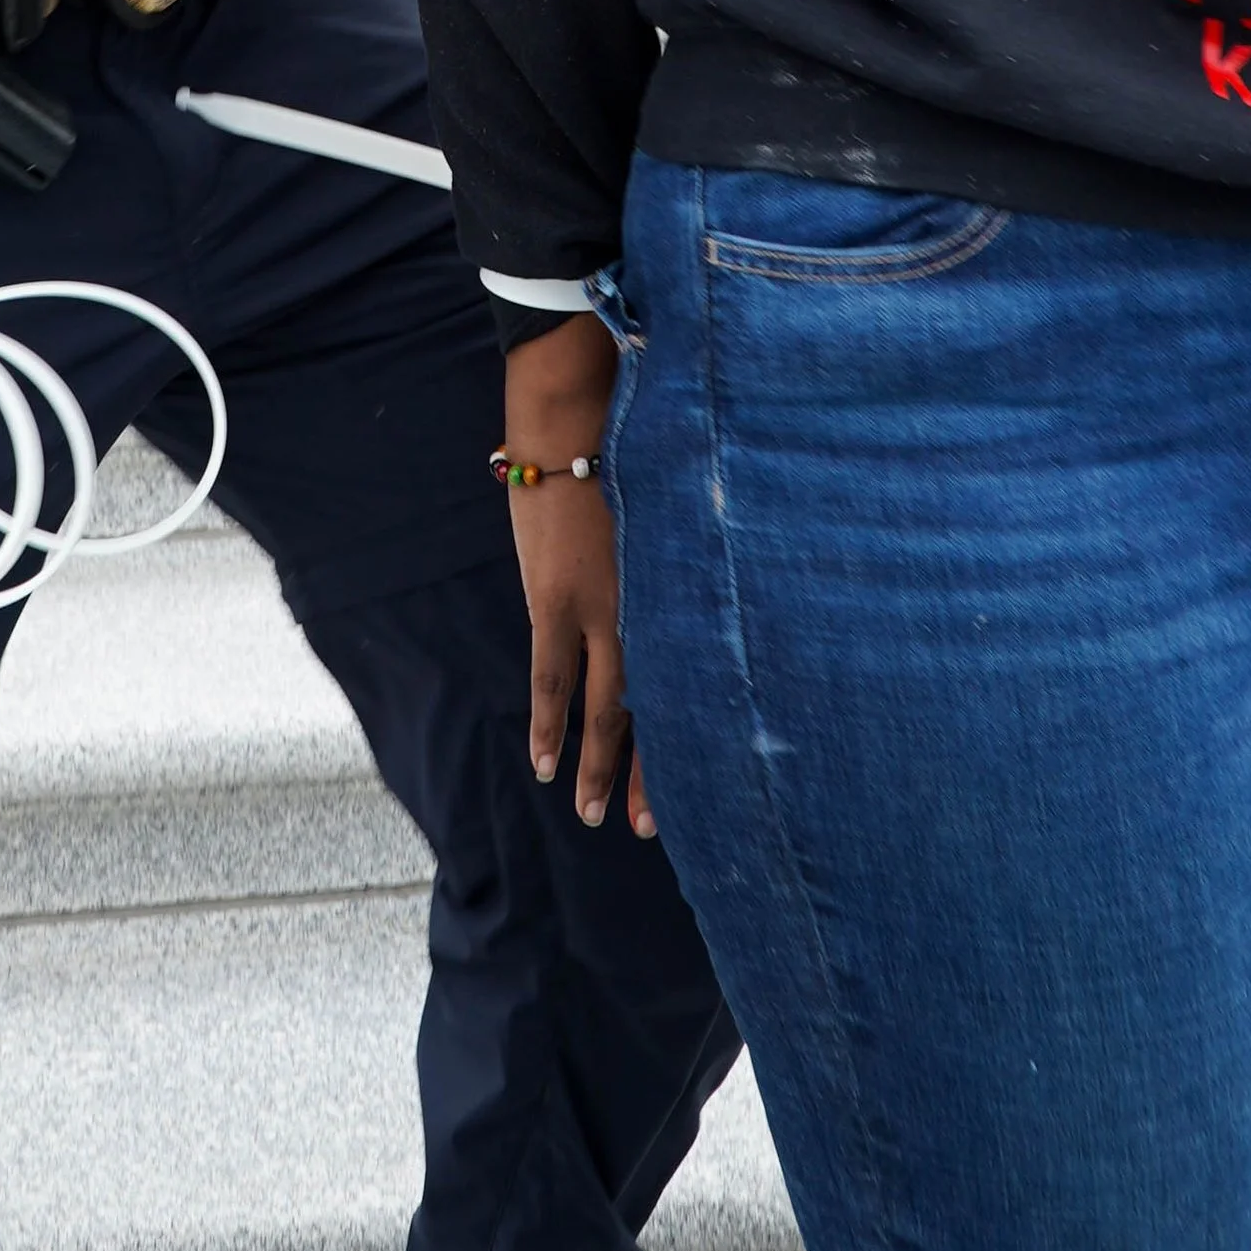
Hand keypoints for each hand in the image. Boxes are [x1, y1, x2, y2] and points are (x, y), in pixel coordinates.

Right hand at [504, 310, 654, 838]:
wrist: (580, 421)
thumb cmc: (628, 451)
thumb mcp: (668, 511)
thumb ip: (679, 554)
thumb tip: (693, 576)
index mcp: (680, 593)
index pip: (693, 682)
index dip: (695, 737)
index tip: (705, 785)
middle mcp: (650, 612)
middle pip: (656, 710)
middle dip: (653, 774)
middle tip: (651, 829)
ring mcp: (601, 611)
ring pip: (604, 708)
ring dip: (600, 766)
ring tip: (594, 815)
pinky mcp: (556, 601)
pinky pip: (551, 678)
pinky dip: (548, 726)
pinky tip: (546, 766)